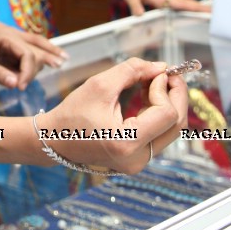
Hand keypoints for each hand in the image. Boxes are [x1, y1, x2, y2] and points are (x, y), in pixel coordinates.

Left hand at [0, 3, 65, 90]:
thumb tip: (15, 84)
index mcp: (7, 37)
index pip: (28, 54)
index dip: (28, 72)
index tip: (20, 87)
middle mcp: (14, 39)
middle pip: (38, 51)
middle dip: (42, 65)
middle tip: (44, 78)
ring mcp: (15, 47)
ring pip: (37, 54)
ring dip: (40, 66)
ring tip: (53, 68)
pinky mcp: (13, 55)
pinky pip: (31, 59)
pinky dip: (38, 65)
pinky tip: (56, 62)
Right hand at [42, 58, 186, 173]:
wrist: (55, 140)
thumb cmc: (73, 113)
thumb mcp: (100, 85)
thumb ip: (132, 71)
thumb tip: (160, 67)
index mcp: (127, 142)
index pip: (166, 114)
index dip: (165, 89)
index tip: (157, 72)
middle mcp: (138, 159)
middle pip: (175, 125)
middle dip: (175, 96)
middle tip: (168, 74)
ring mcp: (139, 162)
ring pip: (169, 130)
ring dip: (167, 103)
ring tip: (154, 83)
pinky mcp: (137, 159)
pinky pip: (158, 134)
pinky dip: (157, 114)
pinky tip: (147, 96)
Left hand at [114, 0, 208, 15]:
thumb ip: (136, 7)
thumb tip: (141, 16)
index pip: (179, 4)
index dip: (194, 8)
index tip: (208, 11)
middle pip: (185, 3)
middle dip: (200, 8)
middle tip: (214, 13)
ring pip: (181, 2)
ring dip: (194, 7)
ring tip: (207, 12)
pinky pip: (175, 2)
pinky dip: (184, 6)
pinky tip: (188, 11)